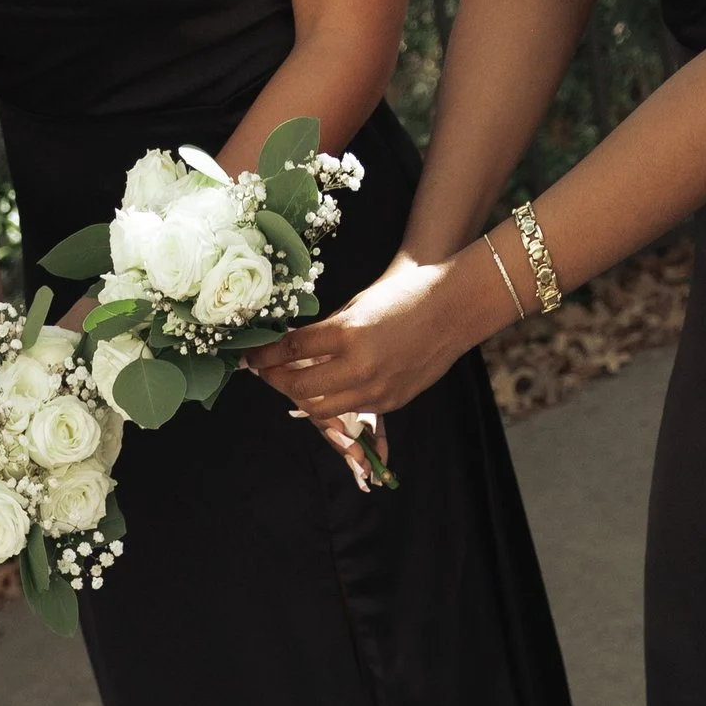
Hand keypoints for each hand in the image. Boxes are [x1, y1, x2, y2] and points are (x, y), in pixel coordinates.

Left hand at [250, 251, 490, 426]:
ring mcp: (376, 389)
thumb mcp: (359, 304)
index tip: (250, 358)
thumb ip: (327, 330)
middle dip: (276, 381)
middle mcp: (359, 366)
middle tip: (265, 373)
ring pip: (321, 410)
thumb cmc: (406, 294)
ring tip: (290, 384)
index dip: (265, 356)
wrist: (455, 308)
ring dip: (300, 399)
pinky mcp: (390, 402)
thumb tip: (295, 346)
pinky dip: (332, 403)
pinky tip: (324, 390)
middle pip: (300, 389)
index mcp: (348, 333)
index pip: (292, 351)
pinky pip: (350, 411)